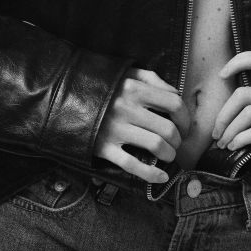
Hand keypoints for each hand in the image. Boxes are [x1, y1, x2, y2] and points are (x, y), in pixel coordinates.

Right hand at [95, 68, 190, 182]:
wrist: (65, 98)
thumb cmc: (103, 85)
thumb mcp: (126, 73)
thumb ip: (152, 79)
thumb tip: (175, 93)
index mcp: (134, 88)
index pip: (173, 103)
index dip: (185, 118)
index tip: (185, 126)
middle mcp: (127, 108)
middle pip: (168, 128)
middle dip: (178, 140)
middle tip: (177, 143)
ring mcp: (115, 129)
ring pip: (155, 146)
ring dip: (169, 154)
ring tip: (168, 155)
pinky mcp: (104, 147)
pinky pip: (132, 165)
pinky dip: (151, 174)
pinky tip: (162, 176)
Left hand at [212, 49, 250, 151]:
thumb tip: (232, 108)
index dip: (240, 61)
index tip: (223, 74)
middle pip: (245, 94)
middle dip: (224, 113)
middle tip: (216, 130)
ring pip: (250, 114)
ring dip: (231, 130)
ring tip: (224, 142)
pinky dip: (243, 139)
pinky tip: (236, 146)